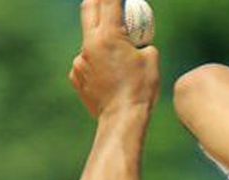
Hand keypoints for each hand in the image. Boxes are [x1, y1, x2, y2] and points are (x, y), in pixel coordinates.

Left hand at [69, 0, 159, 118]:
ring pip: (89, 41)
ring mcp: (79, 61)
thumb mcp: (152, 59)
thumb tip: (138, 40)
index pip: (109, 1)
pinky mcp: (76, 76)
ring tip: (116, 58)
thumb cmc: (141, 89)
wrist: (122, 119)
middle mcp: (89, 44)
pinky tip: (108, 77)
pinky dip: (96, 64)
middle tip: (105, 0)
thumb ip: (142, 43)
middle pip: (88, 9)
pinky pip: (86, 63)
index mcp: (109, 36)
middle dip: (97, 0)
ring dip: (100, 41)